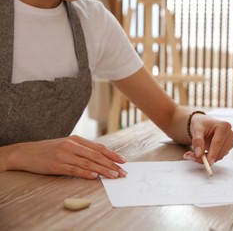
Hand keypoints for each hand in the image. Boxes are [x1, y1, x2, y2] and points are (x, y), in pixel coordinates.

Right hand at [5, 135, 126, 178]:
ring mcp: (64, 155)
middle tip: (122, 172)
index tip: (123, 161)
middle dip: (112, 164)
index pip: (99, 147)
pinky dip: (85, 173)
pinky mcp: (56, 165)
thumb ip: (83, 150)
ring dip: (103, 170)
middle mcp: (72, 145)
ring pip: (88, 162)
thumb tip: (101, 159)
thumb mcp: (67, 145)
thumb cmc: (49, 150)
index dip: (112, 154)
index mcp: (76, 140)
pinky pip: (73, 169)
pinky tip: (94, 176)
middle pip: (96, 155)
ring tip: (113, 175)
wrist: (26, 153)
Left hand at [183, 115, 232, 164]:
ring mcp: (230, 142)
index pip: (218, 143)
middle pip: (220, 152)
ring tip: (195, 152)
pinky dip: (209, 157)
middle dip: (206, 157)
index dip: (212, 153)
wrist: (204, 124)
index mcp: (224, 126)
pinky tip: (202, 151)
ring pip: (219, 156)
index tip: (208, 162)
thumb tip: (199, 154)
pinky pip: (218, 157)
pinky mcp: (228, 148)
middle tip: (192, 156)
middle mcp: (230, 134)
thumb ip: (197, 141)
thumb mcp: (196, 129)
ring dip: (207, 158)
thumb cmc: (201, 124)